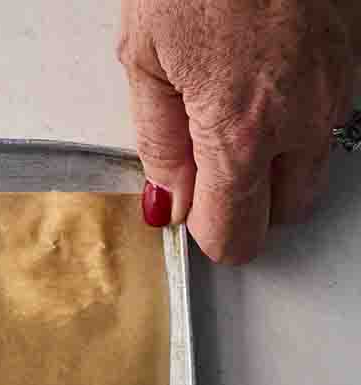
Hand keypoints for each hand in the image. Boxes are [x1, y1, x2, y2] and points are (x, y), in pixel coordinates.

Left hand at [118, 0, 358, 262]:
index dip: (209, 232)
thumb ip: (160, 143)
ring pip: (314, 159)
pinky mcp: (355, 48)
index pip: (236, 236)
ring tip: (238, 100)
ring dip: (279, 153)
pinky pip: (332, 106)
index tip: (192, 210)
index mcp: (240, 129)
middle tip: (212, 158)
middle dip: (250, 198)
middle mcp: (301, 114)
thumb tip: (169, 201)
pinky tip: (269, 66)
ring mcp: (338, 81)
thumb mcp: (144, 56)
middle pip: (285, 208)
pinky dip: (302, 104)